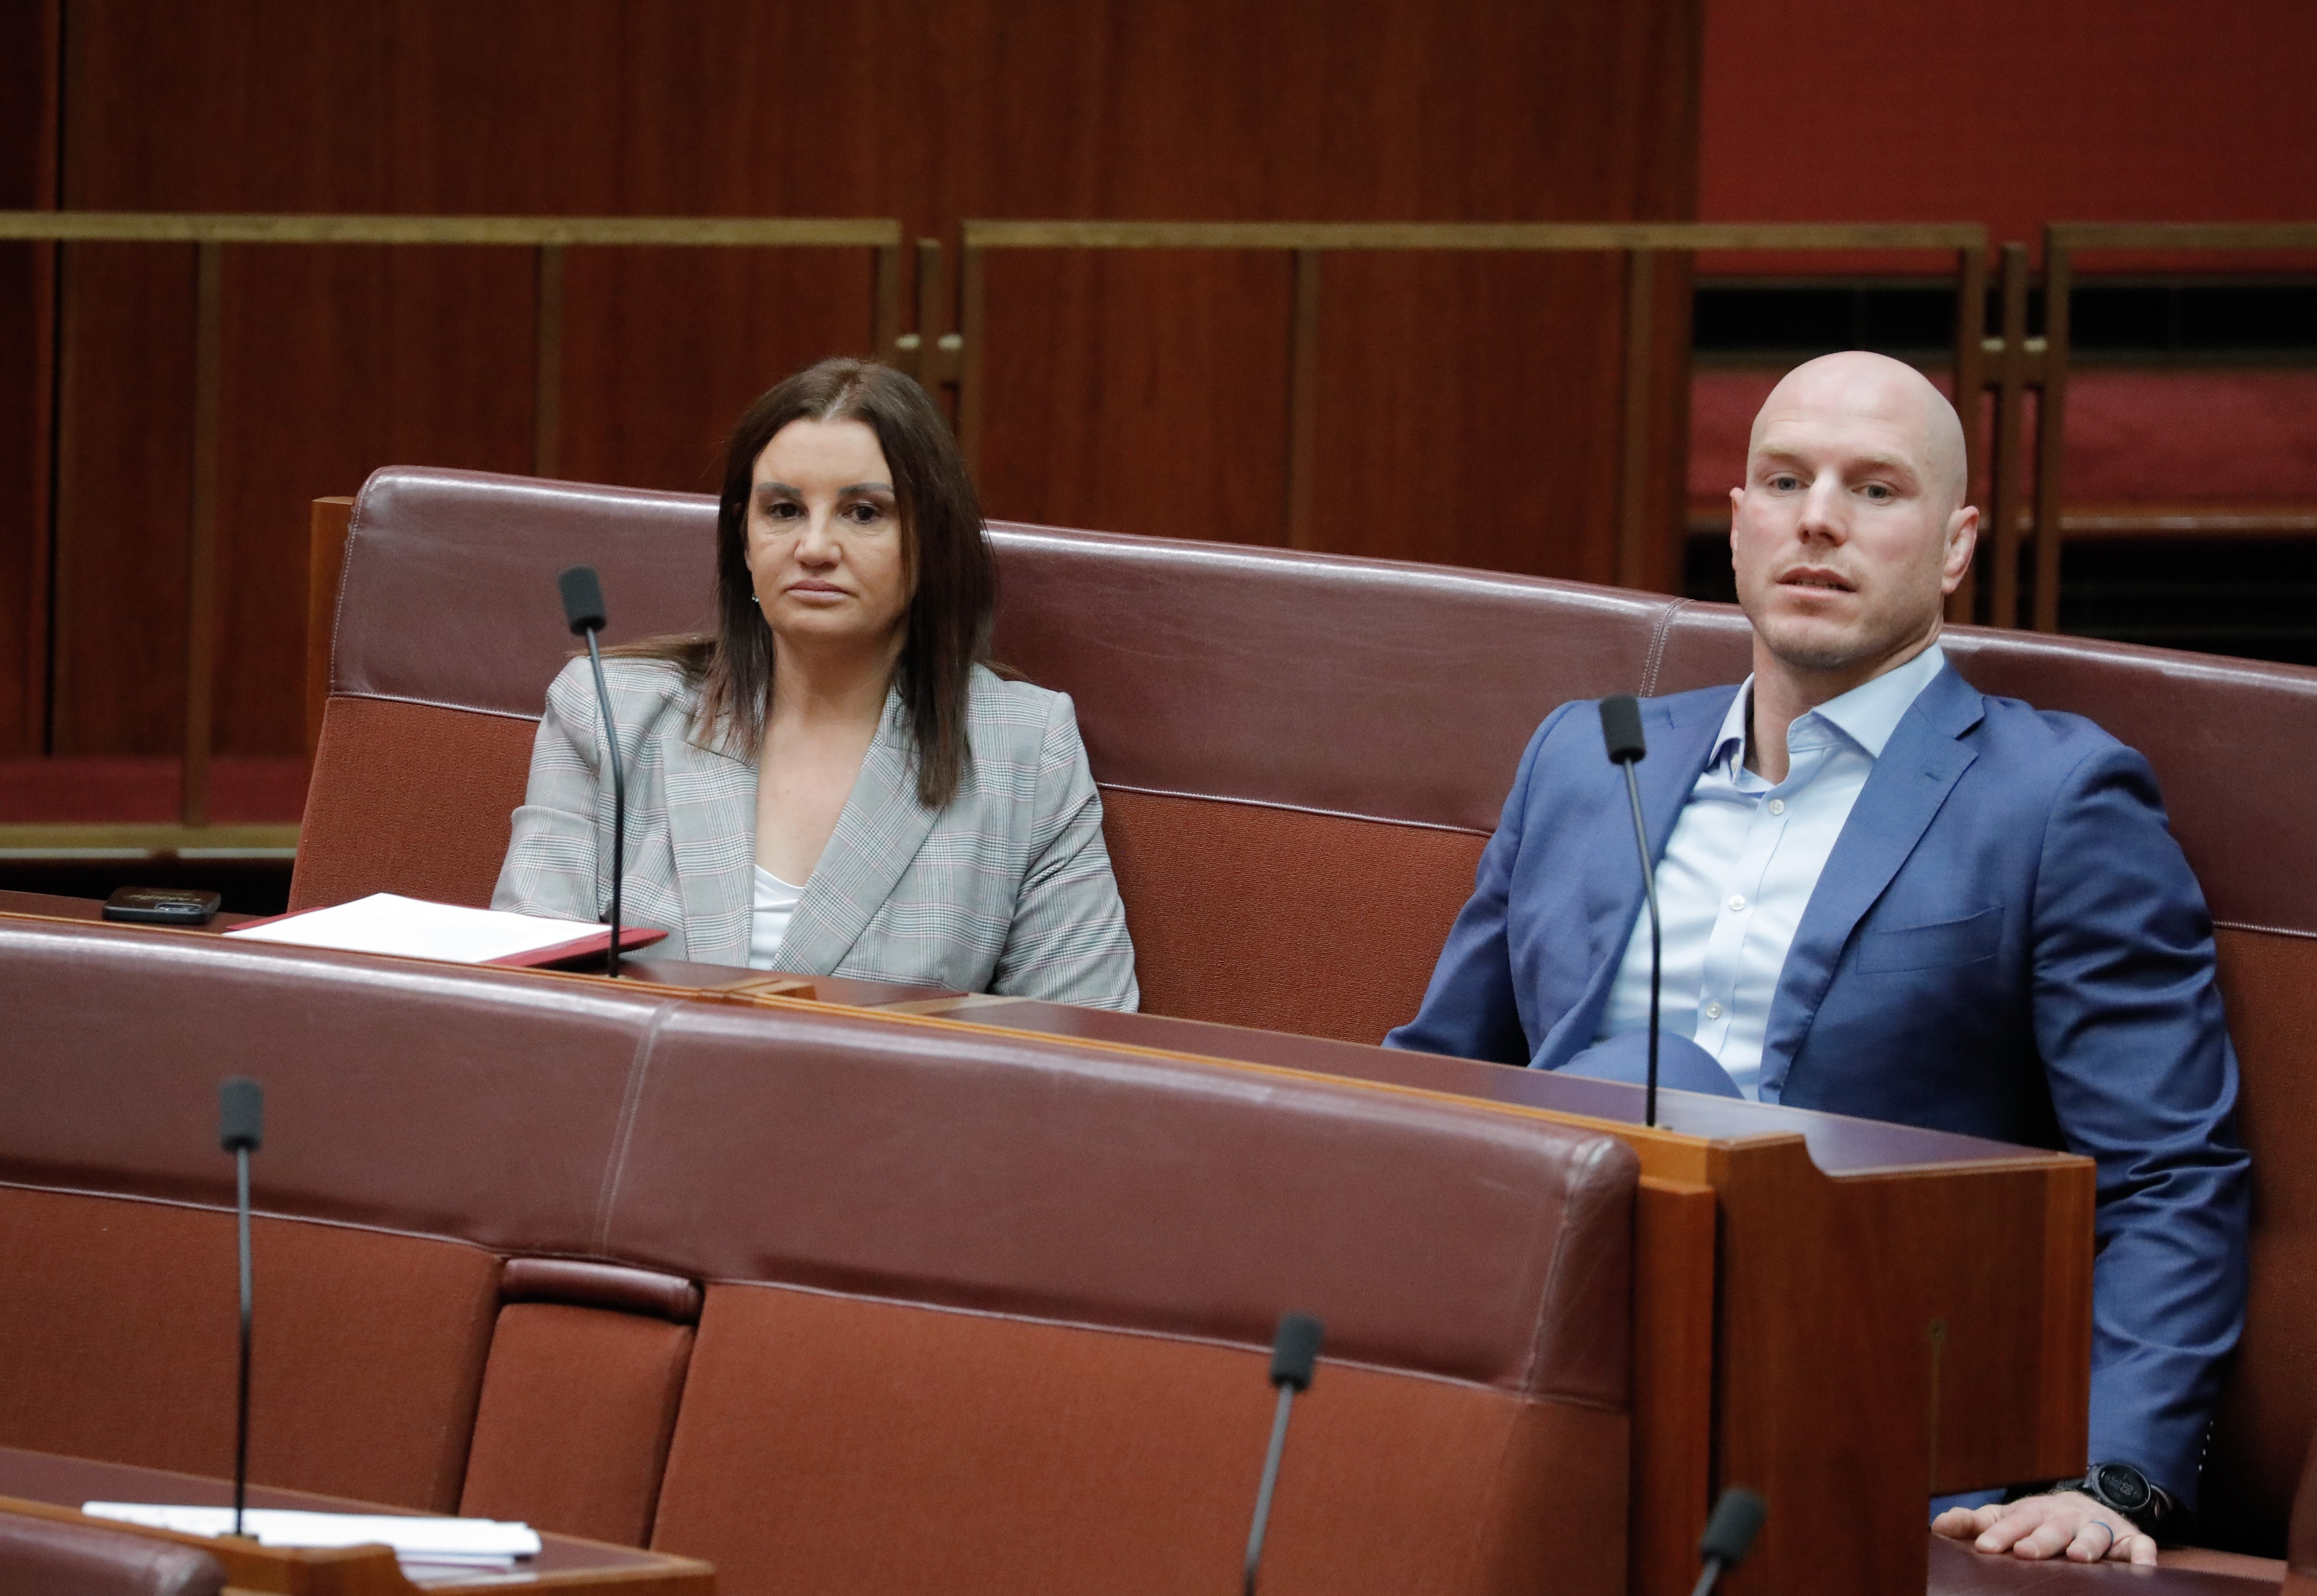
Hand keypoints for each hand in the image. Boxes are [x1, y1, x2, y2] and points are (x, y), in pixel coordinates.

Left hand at [1932, 1491, 2155, 1564]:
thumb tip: (1937, 1526)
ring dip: (2087, 1544)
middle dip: (2040, 1539)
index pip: (2012, 1522)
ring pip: (2094, 1534)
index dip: (1999, 1535)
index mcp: (2032, 1512)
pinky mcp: (2129, 1538)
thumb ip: (1975, 1524)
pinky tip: (2141, 1565)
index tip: (1985, 1547)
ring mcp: (2099, 1526)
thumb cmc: (2038, 1519)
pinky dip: (2142, 1554)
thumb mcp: (2006, 1519)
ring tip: (2078, 1558)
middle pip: (2051, 1528)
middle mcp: (2065, 1516)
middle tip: (2025, 1552)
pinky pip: (2139, 1546)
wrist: (2085, 1506)